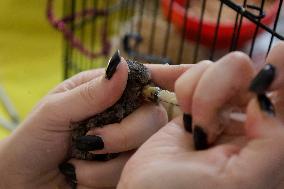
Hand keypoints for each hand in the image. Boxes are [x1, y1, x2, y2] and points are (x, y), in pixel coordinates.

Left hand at [0, 55, 188, 188]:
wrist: (23, 182)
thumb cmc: (32, 142)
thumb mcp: (54, 111)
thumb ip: (90, 92)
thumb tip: (122, 65)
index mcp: (105, 92)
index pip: (142, 79)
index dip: (168, 75)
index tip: (191, 73)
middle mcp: (120, 114)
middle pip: (153, 116)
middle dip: (125, 132)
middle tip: (92, 141)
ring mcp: (124, 144)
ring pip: (145, 147)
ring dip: (106, 161)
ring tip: (76, 164)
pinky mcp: (123, 168)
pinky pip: (132, 170)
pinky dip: (103, 177)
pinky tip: (80, 176)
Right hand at [118, 43, 283, 188]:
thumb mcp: (240, 181)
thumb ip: (272, 144)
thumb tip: (264, 101)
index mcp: (273, 140)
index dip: (282, 67)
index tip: (256, 85)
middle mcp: (254, 120)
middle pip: (253, 71)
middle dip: (221, 92)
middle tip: (204, 126)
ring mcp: (226, 107)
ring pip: (224, 67)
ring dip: (201, 95)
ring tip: (193, 129)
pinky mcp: (198, 101)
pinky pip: (198, 72)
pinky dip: (186, 89)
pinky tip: (184, 117)